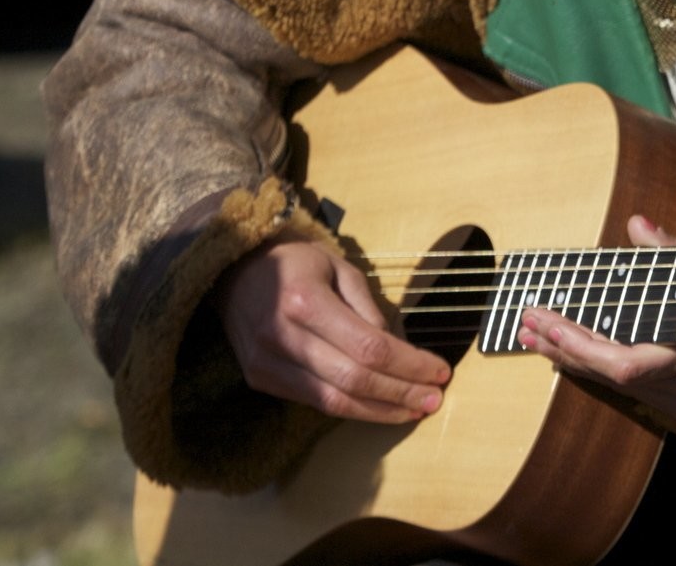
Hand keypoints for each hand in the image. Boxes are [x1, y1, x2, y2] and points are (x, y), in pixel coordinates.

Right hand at [217, 235, 450, 422]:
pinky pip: (314, 402)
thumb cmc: (297, 263)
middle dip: (400, 393)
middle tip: (434, 399)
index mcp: (305, 301)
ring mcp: (266, 364)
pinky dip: (351, 409)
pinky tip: (379, 407)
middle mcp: (282, 337)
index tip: (440, 371)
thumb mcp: (340, 267)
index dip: (409, 365)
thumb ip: (369, 308)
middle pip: (354, 379)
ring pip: (333, 402)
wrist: (235, 272)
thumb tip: (399, 349)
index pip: (369, 347)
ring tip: (414, 410)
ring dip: (380, 411)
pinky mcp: (260, 380)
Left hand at [517, 215, 675, 427]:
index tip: (545, 319)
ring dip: (574, 358)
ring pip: (614, 386)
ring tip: (535, 337)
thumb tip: (637, 226)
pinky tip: (572, 356)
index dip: (581, 343)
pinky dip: (598, 369)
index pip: (624, 361)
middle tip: (526, 323)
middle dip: (563, 347)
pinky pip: (629, 391)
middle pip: (609, 376)